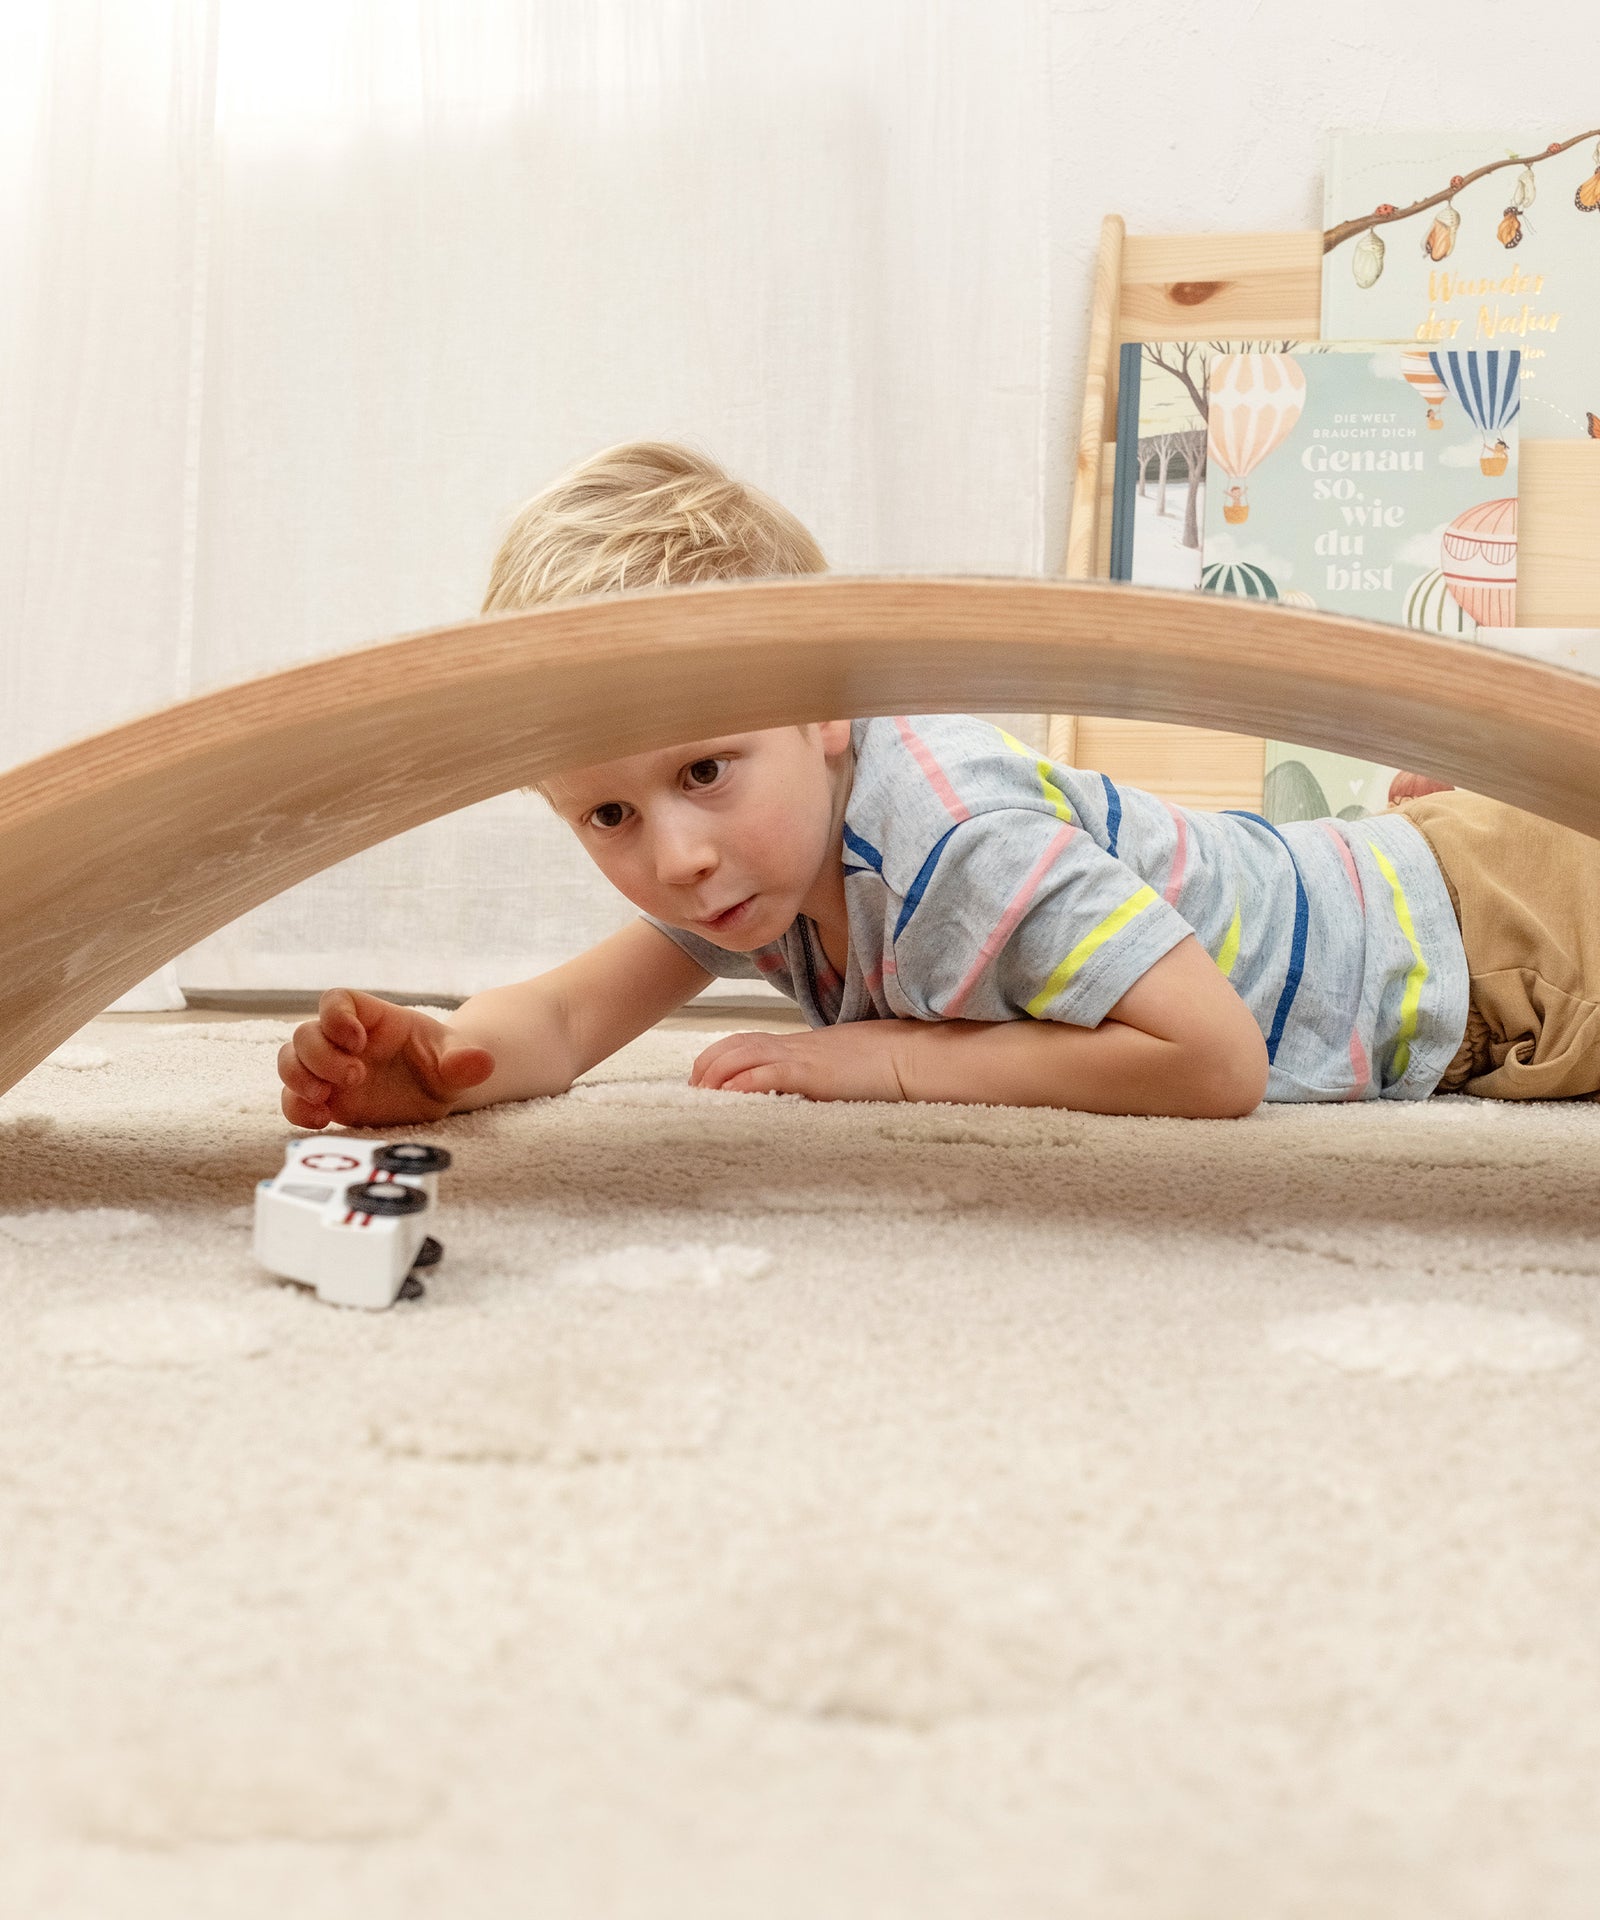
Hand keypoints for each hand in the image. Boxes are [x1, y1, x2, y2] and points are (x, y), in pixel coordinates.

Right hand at [277, 988, 494, 1129]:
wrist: (440, 1092)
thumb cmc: (445, 1063)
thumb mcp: (459, 1060)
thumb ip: (464, 1061)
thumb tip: (480, 1061)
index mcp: (373, 1019)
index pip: (336, 1001)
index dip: (336, 1017)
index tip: (357, 1041)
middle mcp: (344, 1042)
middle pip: (305, 1033)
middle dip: (320, 1056)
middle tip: (356, 1078)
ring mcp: (330, 1070)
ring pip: (291, 1061)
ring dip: (298, 1079)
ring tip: (326, 1099)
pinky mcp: (327, 1100)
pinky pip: (293, 1099)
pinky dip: (297, 1109)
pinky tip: (321, 1121)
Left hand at [689, 1023, 909, 1101]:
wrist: (912, 1055)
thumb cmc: (883, 1065)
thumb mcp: (839, 1067)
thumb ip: (814, 1077)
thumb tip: (799, 1093)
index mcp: (798, 1045)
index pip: (745, 1041)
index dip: (718, 1057)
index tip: (703, 1079)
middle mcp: (793, 1046)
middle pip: (733, 1045)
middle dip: (706, 1066)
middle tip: (692, 1091)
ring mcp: (802, 1057)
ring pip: (742, 1056)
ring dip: (715, 1075)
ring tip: (700, 1095)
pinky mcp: (813, 1074)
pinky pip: (769, 1074)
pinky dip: (744, 1083)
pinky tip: (729, 1095)